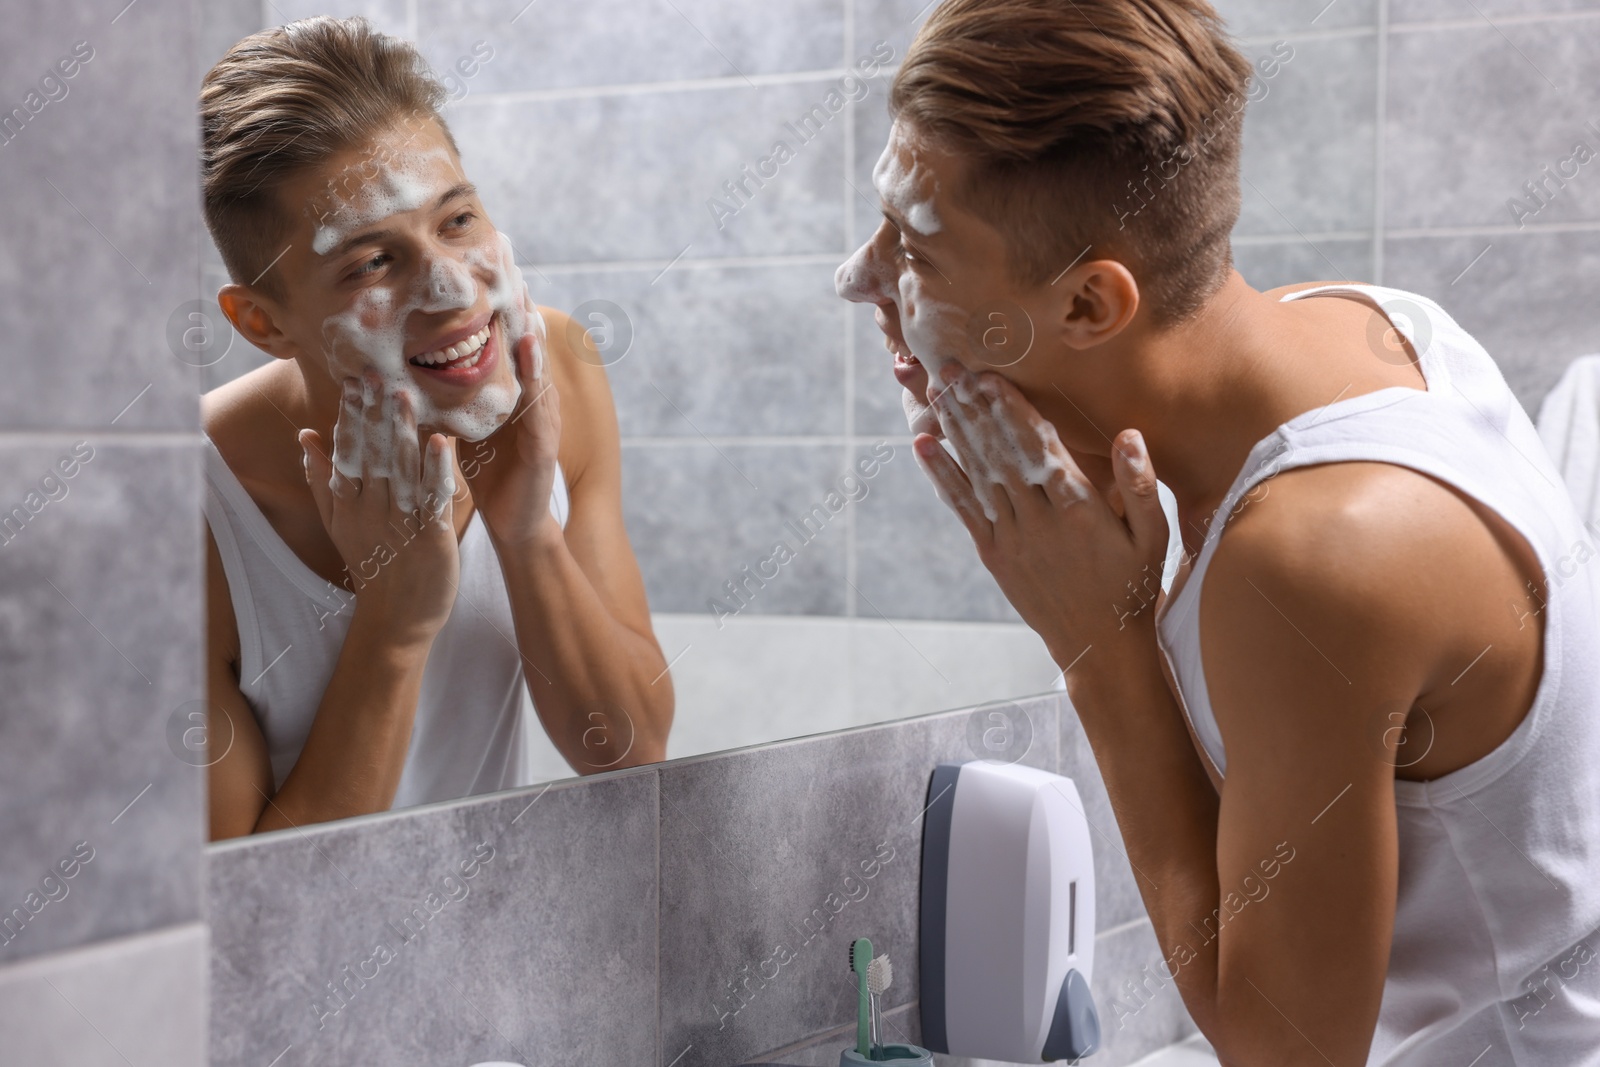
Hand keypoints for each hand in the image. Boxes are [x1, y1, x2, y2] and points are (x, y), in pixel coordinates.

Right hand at [300, 370, 461, 645]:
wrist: (397, 618)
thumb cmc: (374, 565)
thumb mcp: (339, 523)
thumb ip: (323, 479)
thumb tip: (306, 436)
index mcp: (348, 503)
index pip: (347, 451)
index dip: (350, 415)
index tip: (353, 379)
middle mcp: (370, 509)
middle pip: (370, 454)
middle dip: (372, 412)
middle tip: (375, 372)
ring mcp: (400, 523)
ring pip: (399, 470)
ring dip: (401, 431)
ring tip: (403, 394)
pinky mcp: (430, 537)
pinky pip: (432, 498)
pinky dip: (436, 469)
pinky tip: (440, 441)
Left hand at [463, 293, 561, 547]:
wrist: (514, 525)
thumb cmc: (492, 479)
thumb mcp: (470, 432)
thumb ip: (457, 402)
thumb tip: (420, 373)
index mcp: (513, 402)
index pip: (508, 353)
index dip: (502, 319)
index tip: (490, 281)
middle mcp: (531, 406)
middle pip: (528, 354)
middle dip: (522, 316)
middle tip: (515, 274)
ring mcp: (542, 424)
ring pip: (537, 372)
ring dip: (533, 338)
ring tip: (526, 303)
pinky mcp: (543, 446)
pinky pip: (540, 405)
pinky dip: (535, 376)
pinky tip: (530, 352)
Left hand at [914, 362, 1168, 663]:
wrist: (1101, 645)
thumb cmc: (1133, 585)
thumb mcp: (1153, 536)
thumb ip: (1138, 484)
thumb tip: (1129, 435)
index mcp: (1078, 508)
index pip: (1037, 447)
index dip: (1010, 409)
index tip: (989, 376)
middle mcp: (1039, 519)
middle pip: (999, 451)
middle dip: (972, 406)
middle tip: (948, 366)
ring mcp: (1012, 538)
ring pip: (978, 473)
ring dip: (955, 429)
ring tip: (936, 390)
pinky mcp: (994, 555)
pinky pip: (963, 508)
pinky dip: (943, 475)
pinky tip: (923, 446)